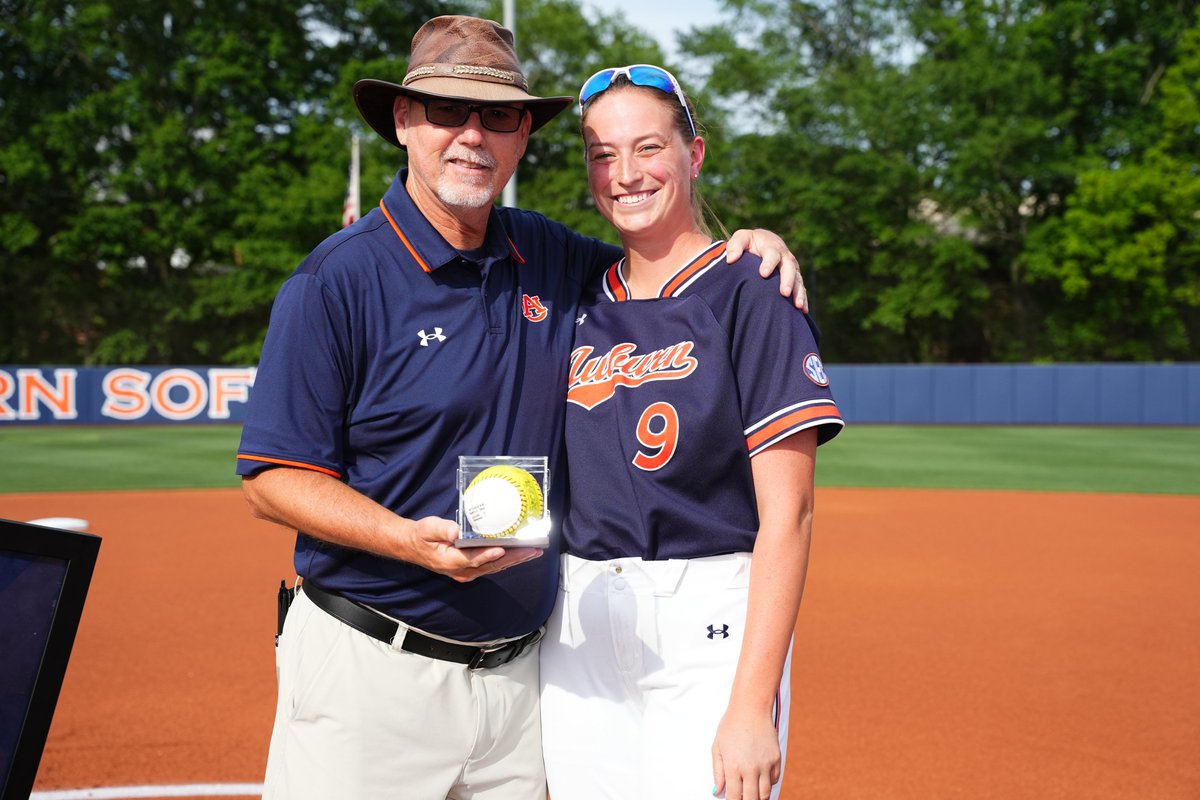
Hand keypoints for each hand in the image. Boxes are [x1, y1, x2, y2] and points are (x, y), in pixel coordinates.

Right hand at [402, 516, 542, 582]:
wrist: (414, 546)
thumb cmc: (422, 536)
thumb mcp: (428, 528)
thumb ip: (443, 529)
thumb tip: (456, 531)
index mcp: (451, 560)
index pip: (473, 558)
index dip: (488, 554)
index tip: (503, 549)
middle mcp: (462, 570)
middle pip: (491, 564)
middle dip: (514, 557)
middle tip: (532, 549)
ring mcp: (468, 572)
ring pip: (495, 567)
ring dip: (515, 559)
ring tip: (533, 551)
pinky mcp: (472, 569)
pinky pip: (493, 566)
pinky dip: (509, 560)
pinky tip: (521, 554)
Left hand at [711, 707, 781, 799]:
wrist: (751, 708)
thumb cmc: (731, 726)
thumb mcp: (717, 747)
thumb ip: (717, 772)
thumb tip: (717, 791)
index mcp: (733, 767)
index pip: (734, 797)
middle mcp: (751, 769)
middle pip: (751, 799)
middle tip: (742, 797)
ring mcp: (765, 764)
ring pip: (766, 794)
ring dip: (758, 796)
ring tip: (752, 793)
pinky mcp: (776, 759)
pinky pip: (774, 780)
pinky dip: (768, 783)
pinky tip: (761, 779)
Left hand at [725, 229, 808, 312]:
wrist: (765, 242)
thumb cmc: (750, 243)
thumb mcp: (742, 238)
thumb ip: (735, 245)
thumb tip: (730, 259)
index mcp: (771, 247)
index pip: (772, 254)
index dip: (768, 263)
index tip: (763, 274)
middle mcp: (785, 257)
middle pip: (789, 268)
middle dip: (787, 280)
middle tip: (784, 293)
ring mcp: (792, 268)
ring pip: (797, 279)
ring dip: (798, 292)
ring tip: (797, 305)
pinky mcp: (795, 277)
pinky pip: (801, 287)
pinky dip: (803, 298)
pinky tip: (803, 310)